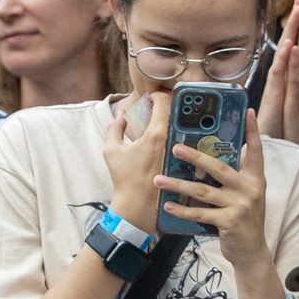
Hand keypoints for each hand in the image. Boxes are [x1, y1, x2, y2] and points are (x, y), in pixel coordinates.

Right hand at [103, 88, 173, 226]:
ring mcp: (180, 149)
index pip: (163, 100)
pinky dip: (183, 133)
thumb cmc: (124, 178)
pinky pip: (187, 139)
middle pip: (176, 110)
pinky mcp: (185, 159)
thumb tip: (121, 113)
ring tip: (168, 121)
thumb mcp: (111, 151)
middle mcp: (172, 138)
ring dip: (177, 119)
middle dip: (168, 105)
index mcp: (155, 133)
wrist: (138, 203)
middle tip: (160, 108)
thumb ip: (114, 128)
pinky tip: (177, 136)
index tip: (152, 98)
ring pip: (184, 123)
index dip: (157, 95)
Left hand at [159, 109, 273, 269]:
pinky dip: (182, 210)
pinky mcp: (229, 221)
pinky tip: (167, 206)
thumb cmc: (243, 221)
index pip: (256, 150)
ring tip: (158, 179)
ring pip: (203, 191)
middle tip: (174, 148)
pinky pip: (200, 213)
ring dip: (178, 184)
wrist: (252, 251)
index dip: (252, 131)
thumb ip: (238, 177)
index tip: (249, 111)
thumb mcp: (247, 196)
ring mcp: (240, 205)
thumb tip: (231, 154)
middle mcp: (250, 188)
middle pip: (219, 167)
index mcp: (256, 178)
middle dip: (196, 156)